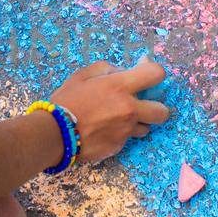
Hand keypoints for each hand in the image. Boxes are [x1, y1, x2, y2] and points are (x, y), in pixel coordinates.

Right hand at [49, 58, 170, 165]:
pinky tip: (103, 132)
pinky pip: (126, 140)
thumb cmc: (66, 101)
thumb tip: (121, 71)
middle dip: (157, 108)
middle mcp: (129, 109)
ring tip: (118, 121)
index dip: (155, 72)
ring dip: (137, 123)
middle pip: (163, 112)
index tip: (146, 75)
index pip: (156, 74)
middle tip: (142, 106)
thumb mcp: (82, 76)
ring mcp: (125, 130)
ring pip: (146, 129)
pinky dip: (119, 135)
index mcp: (120, 86)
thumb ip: (105, 69)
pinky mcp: (118, 147)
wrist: (55, 134)